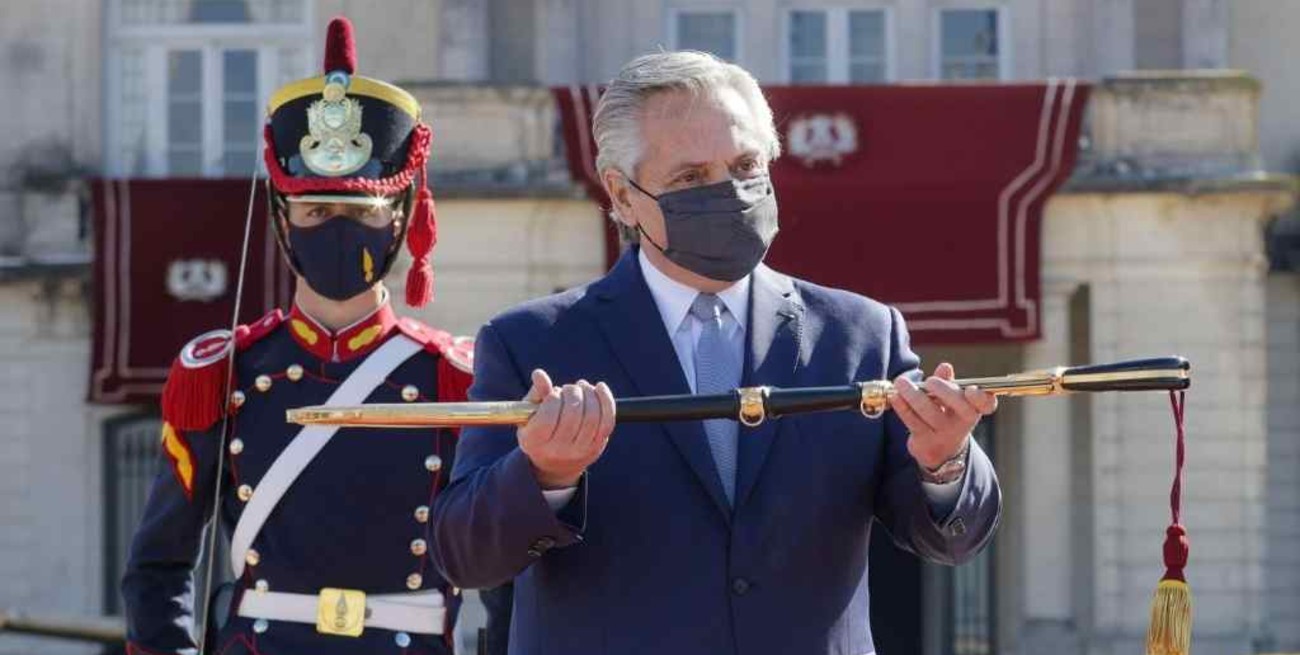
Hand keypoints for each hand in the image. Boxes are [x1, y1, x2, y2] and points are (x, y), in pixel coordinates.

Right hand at [517, 369, 616, 489]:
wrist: (556, 462)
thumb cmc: (539, 430)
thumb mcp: (529, 414)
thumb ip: (536, 394)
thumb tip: (539, 374)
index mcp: (535, 442)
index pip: (547, 418)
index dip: (554, 399)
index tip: (555, 392)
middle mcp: (558, 450)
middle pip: (572, 415)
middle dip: (572, 393)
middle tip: (569, 388)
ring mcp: (580, 450)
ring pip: (591, 417)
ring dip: (588, 394)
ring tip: (581, 387)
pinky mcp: (597, 446)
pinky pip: (607, 421)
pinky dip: (606, 400)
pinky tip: (599, 387)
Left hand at [887, 362, 996, 469]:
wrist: (940, 451)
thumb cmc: (947, 415)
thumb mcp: (950, 399)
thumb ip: (947, 382)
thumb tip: (945, 367)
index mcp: (974, 409)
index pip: (986, 404)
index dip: (981, 397)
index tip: (970, 390)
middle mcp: (963, 424)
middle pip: (959, 406)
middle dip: (943, 390)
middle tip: (929, 381)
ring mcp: (945, 435)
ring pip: (930, 412)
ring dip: (913, 394)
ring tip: (901, 382)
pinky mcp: (926, 443)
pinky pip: (912, 422)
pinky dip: (902, 407)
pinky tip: (895, 396)